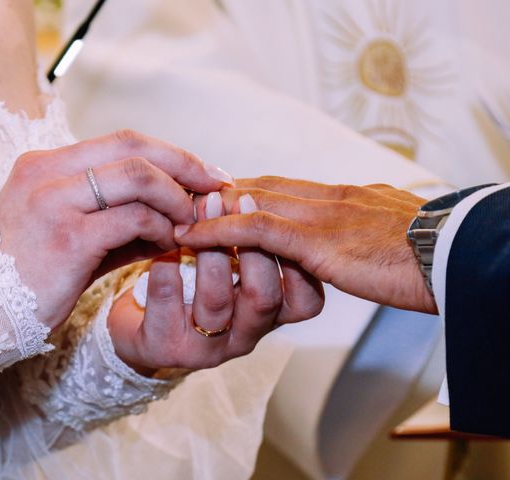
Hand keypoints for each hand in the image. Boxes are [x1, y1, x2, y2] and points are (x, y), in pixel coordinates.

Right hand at [0, 130, 232, 329]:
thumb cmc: (30, 275)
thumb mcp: (74, 236)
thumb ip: (121, 221)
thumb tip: (176, 216)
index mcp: (46, 165)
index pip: (123, 140)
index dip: (170, 153)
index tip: (202, 173)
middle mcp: (46, 172)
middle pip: (134, 146)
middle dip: (185, 164)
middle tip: (217, 185)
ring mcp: (54, 201)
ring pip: (138, 176)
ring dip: (176, 197)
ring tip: (191, 222)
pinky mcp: (67, 236)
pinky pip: (133, 218)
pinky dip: (162, 227)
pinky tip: (169, 243)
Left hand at [107, 192, 323, 372]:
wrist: (137, 321)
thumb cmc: (191, 282)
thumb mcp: (227, 261)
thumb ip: (245, 237)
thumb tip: (248, 187)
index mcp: (269, 314)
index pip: (306, 300)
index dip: (295, 260)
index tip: (273, 213)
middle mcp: (245, 334)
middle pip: (264, 298)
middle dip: (249, 246)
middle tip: (234, 202)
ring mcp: (207, 347)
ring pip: (217, 302)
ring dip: (207, 253)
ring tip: (193, 215)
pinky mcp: (168, 349)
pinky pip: (168, 307)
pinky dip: (165, 271)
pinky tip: (162, 247)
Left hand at [174, 177, 436, 313]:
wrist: (450, 255)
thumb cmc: (425, 251)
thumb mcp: (387, 232)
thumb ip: (360, 229)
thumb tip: (350, 234)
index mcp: (342, 198)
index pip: (282, 187)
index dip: (246, 191)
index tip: (219, 195)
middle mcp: (324, 199)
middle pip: (259, 189)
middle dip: (220, 195)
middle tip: (185, 199)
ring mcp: (317, 217)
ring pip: (250, 204)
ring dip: (210, 209)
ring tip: (175, 214)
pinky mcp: (315, 242)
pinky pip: (254, 232)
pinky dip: (217, 232)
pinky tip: (190, 236)